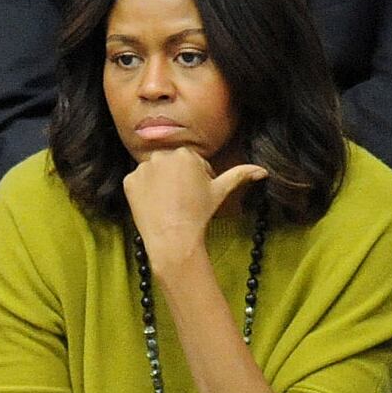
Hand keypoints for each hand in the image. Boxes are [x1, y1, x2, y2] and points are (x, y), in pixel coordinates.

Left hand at [123, 147, 267, 273]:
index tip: (197, 196)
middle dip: (179, 178)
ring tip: (169, 204)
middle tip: (184, 201)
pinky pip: (138, 182)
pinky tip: (155, 205)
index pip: (192, 162)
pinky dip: (145, 192)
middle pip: (172, 165)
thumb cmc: (200, 213)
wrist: (173, 238)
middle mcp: (161, 155)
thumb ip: (240, 175)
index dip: (197, 179)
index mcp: (185, 153)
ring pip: (155, 172)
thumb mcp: (221, 191)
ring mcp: (142, 168)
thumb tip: (263, 170)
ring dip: (161, 183)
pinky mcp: (129, 181)